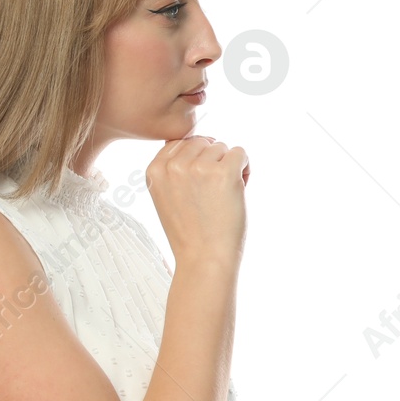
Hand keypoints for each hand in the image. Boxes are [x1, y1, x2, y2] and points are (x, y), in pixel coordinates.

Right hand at [147, 133, 249, 265]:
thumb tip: (198, 140)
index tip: (200, 186)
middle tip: (214, 192)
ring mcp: (198, 167)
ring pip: (222, 147)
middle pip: (202, 142)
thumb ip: (173, 170)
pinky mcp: (223, 172)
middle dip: (213, 161)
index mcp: (154, 170)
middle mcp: (173, 165)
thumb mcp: (167, 198)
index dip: (196, 160)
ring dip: (229, 166)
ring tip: (224, 194)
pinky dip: (245, 169)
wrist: (204, 260)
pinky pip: (240, 153)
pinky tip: (239, 189)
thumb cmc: (191, 234)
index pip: (180, 143)